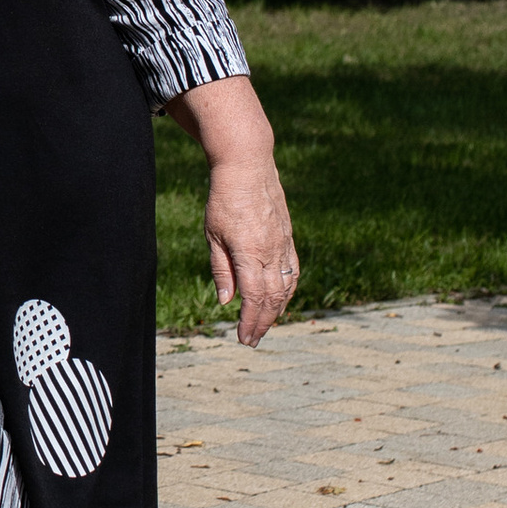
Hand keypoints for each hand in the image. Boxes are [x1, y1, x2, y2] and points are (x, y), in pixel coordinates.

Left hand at [163, 75, 297, 346]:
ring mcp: (284, 245)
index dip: (250, 322)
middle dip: (263, 322)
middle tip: (252, 340)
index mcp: (250, 253)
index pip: (254, 298)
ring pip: (286, 287)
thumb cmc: (224, 199)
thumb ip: (221, 269)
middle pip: (272, 298)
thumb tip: (227, 302)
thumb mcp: (213, 235)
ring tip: (264, 325)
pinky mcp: (288, 238)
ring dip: (276, 310)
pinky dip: (288, 291)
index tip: (244, 338)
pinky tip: (280, 300)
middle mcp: (272, 252)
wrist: (249, 166)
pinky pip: (293, 271)